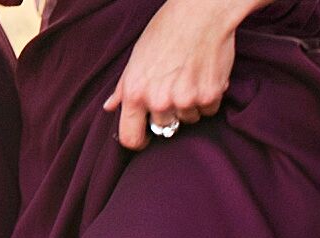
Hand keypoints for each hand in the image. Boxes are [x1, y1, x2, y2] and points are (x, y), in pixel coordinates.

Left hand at [102, 0, 245, 149]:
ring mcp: (185, 100)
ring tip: (191, 76)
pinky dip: (209, 97)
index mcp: (135, 94)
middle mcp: (158, 101)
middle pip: (164, 128)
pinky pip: (209, 110)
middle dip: (170, 114)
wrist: (202, 12)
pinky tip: (205, 75)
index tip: (146, 139)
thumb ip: (123, 87)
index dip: (139, 142)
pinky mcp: (209, 95)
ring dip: (191, 105)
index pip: (131, 138)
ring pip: (189, 119)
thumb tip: (110, 107)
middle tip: (176, 89)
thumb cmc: (166, 30)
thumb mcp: (137, 57)